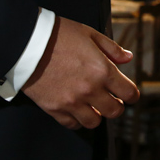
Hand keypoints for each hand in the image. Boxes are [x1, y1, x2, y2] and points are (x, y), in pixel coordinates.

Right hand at [21, 17, 139, 129]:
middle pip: (115, 111)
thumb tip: (128, 58)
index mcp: (102, 70)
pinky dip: (77, 119)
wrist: (27, 42)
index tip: (129, 93)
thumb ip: (111, 49)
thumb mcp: (90, 34)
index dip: (132, 94)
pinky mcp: (55, 109)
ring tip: (93, 105)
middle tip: (112, 99)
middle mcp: (90, 89)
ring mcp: (72, 102)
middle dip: (117, 105)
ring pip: (94, 122)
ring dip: (97, 114)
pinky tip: (76, 109)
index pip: (129, 92)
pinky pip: (72, 124)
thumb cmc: (59, 34)